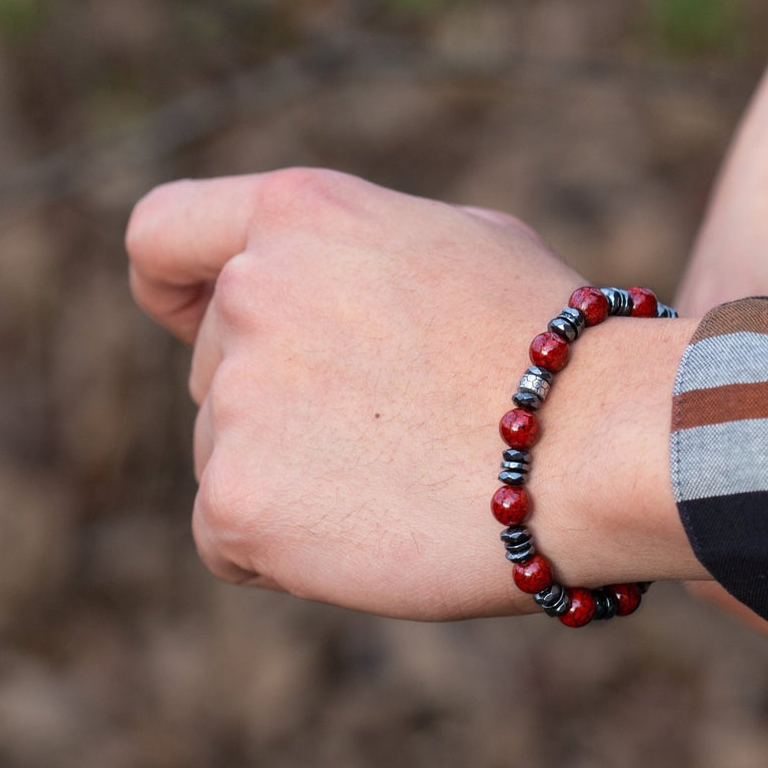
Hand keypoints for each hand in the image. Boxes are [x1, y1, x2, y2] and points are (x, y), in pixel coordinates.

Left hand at [126, 168, 703, 619]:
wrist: (603, 446)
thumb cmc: (559, 351)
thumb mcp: (465, 242)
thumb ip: (364, 252)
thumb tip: (320, 281)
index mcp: (304, 217)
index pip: (163, 234)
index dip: (173, 286)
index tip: (192, 321)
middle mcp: (251, 292)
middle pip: (215, 367)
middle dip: (282, 401)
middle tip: (391, 435)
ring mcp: (238, 398)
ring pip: (225, 454)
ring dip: (293, 477)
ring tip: (404, 484)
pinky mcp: (237, 500)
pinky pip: (225, 537)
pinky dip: (283, 550)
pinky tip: (370, 537)